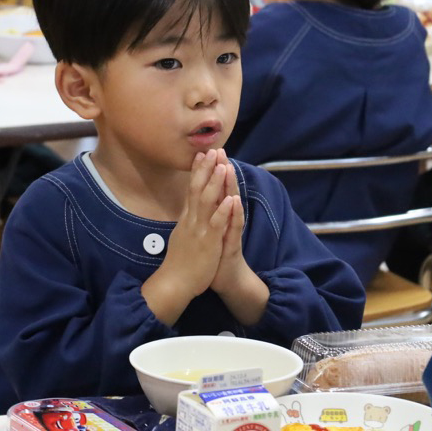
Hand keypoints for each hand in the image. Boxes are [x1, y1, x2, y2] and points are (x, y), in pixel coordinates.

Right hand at [143, 149, 232, 324]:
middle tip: (213, 149)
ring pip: (207, 202)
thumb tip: (187, 209)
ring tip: (223, 165)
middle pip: (198, 189)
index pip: (191, 190)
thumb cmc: (179, 263)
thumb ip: (186, 221)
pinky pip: (216, 224)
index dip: (197, 171)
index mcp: (187, 219)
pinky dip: (223, 210)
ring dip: (215, 182)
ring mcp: (199, 230)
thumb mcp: (180, 236)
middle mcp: (191, 221)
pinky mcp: (208, 243)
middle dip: (207, 169)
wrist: (174, 284)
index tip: (202, 154)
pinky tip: (230, 199)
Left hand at [210, 150, 268, 323]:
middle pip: (224, 190)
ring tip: (229, 168)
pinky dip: (234, 214)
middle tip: (220, 150)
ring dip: (230, 186)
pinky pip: (234, 227)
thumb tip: (197, 199)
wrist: (228, 280)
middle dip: (221, 170)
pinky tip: (235, 201)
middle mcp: (225, 219)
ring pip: (231, 204)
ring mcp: (230, 230)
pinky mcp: (233, 244)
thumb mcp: (206, 231)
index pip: (213, 189)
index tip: (204, 151)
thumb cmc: (214, 255)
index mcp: (216, 215)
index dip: (209, 171)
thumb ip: (205, 213)